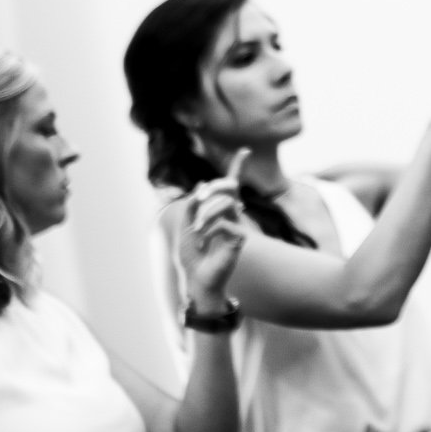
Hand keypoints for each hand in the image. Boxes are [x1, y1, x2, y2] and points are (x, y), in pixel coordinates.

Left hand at [179, 147, 249, 312]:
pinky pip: (223, 223)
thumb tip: (200, 186)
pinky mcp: (239, 239)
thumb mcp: (184, 227)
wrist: (196, 280)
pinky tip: (203, 243)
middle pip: (230, 187)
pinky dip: (208, 230)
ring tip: (197, 232)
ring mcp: (236, 226)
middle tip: (200, 196)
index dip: (238, 167)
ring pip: (225, 204)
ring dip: (205, 215)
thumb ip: (192, 207)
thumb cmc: (191, 257)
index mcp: (217, 212)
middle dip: (216, 187)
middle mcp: (229, 216)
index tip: (246, 150)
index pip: (231, 187)